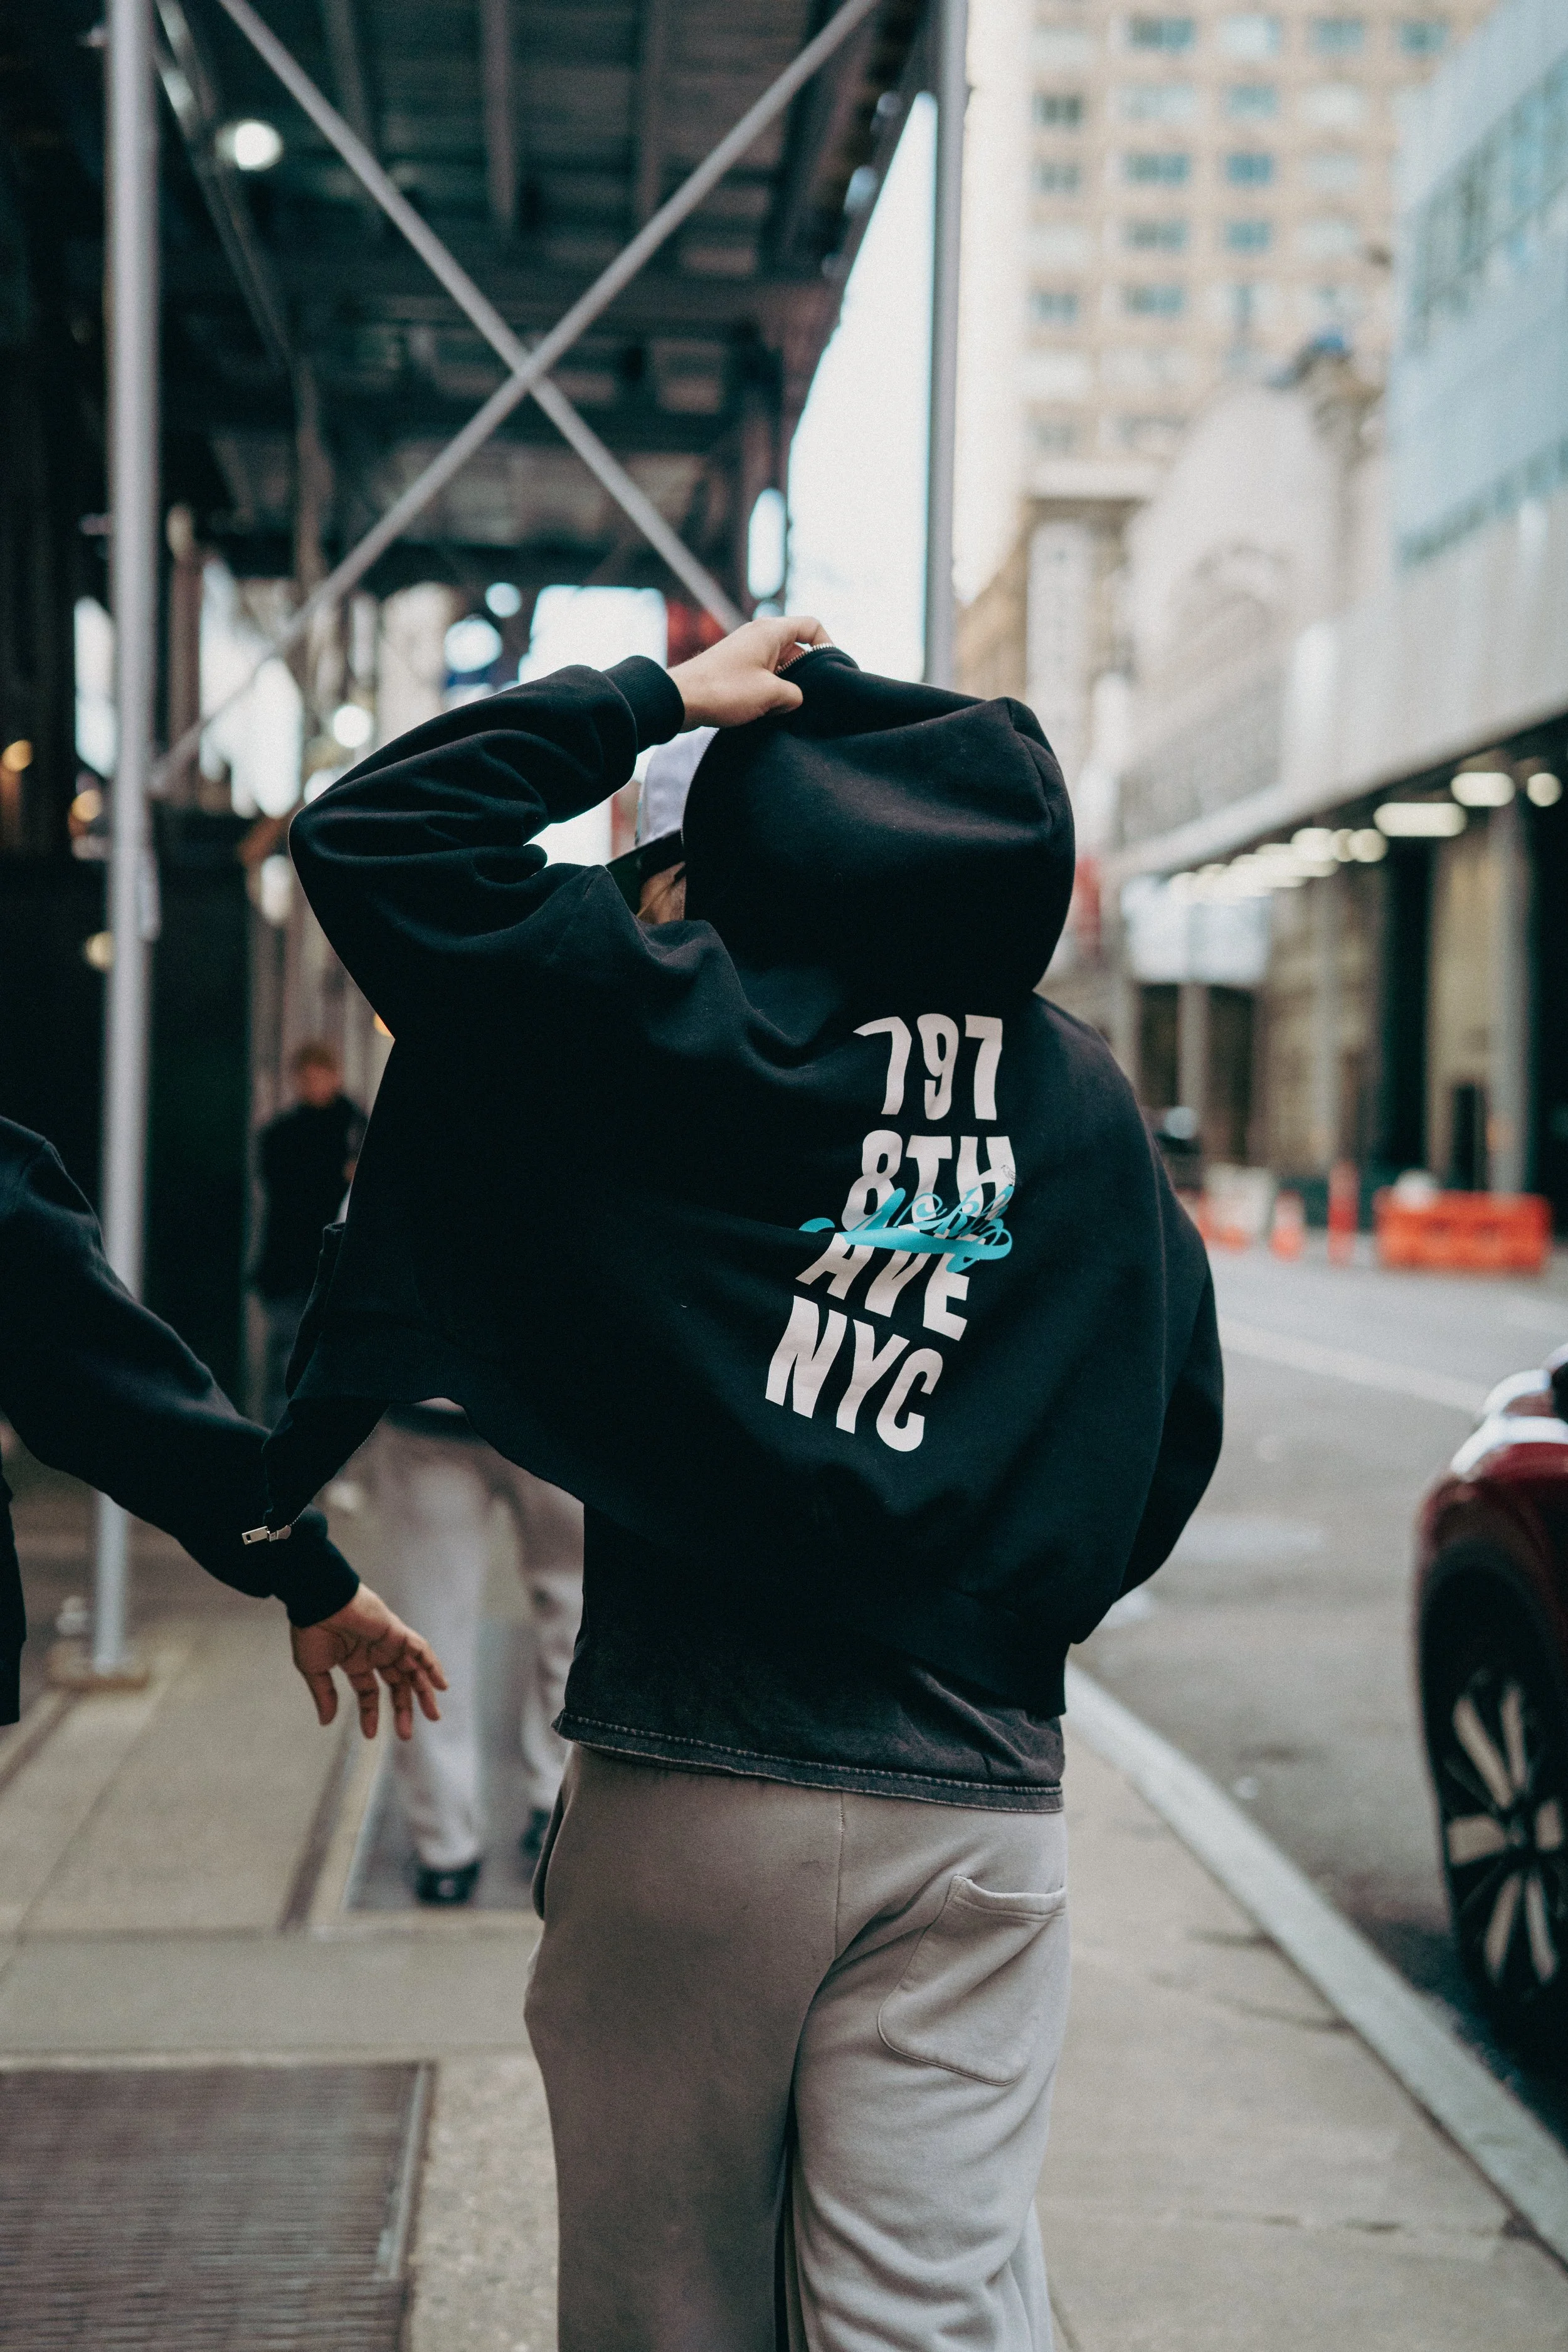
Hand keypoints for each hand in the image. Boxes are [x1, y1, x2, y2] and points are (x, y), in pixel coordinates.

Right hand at [290, 1583, 447, 1741]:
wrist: (319, 1602)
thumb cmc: (312, 1631)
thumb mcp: (314, 1669)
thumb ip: (324, 1694)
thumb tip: (326, 1722)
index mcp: (355, 1662)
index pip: (369, 1692)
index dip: (370, 1713)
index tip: (370, 1736)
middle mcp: (374, 1653)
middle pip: (396, 1684)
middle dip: (403, 1708)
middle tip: (407, 1734)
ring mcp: (387, 1643)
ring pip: (412, 1670)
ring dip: (424, 1692)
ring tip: (433, 1716)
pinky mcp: (397, 1632)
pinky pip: (421, 1650)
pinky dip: (432, 1665)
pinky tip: (440, 1685)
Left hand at [669, 614, 830, 728]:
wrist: (680, 699)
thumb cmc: (724, 691)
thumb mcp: (770, 694)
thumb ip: (794, 694)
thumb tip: (795, 698)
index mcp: (770, 631)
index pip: (811, 625)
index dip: (827, 644)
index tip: (831, 670)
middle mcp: (758, 635)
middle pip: (796, 648)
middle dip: (805, 673)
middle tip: (808, 697)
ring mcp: (745, 651)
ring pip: (780, 665)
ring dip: (785, 686)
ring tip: (783, 707)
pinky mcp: (735, 667)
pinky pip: (762, 674)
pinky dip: (769, 690)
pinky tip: (766, 710)